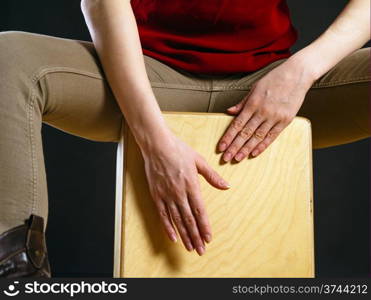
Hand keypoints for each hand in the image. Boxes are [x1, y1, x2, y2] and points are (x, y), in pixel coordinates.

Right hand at [141, 131, 229, 255]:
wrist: (157, 144)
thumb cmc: (178, 150)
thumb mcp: (199, 161)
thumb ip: (212, 176)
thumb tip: (227, 186)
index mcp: (192, 185)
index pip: (200, 211)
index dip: (204, 226)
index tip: (209, 238)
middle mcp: (179, 193)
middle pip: (189, 219)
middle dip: (196, 236)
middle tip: (201, 250)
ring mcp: (167, 195)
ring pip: (177, 220)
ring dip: (184, 235)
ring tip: (190, 247)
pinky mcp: (156, 195)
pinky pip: (162, 215)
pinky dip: (167, 227)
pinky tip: (172, 237)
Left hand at [218, 60, 314, 160]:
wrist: (297, 75)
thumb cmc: (274, 79)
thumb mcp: (254, 88)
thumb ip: (242, 103)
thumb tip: (229, 111)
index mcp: (253, 103)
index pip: (237, 124)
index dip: (228, 137)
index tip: (221, 147)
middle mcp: (262, 112)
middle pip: (245, 133)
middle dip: (234, 147)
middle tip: (226, 158)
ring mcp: (274, 117)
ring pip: (257, 137)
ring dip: (246, 149)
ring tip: (237, 159)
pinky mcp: (285, 120)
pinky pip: (272, 136)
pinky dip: (262, 145)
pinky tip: (254, 153)